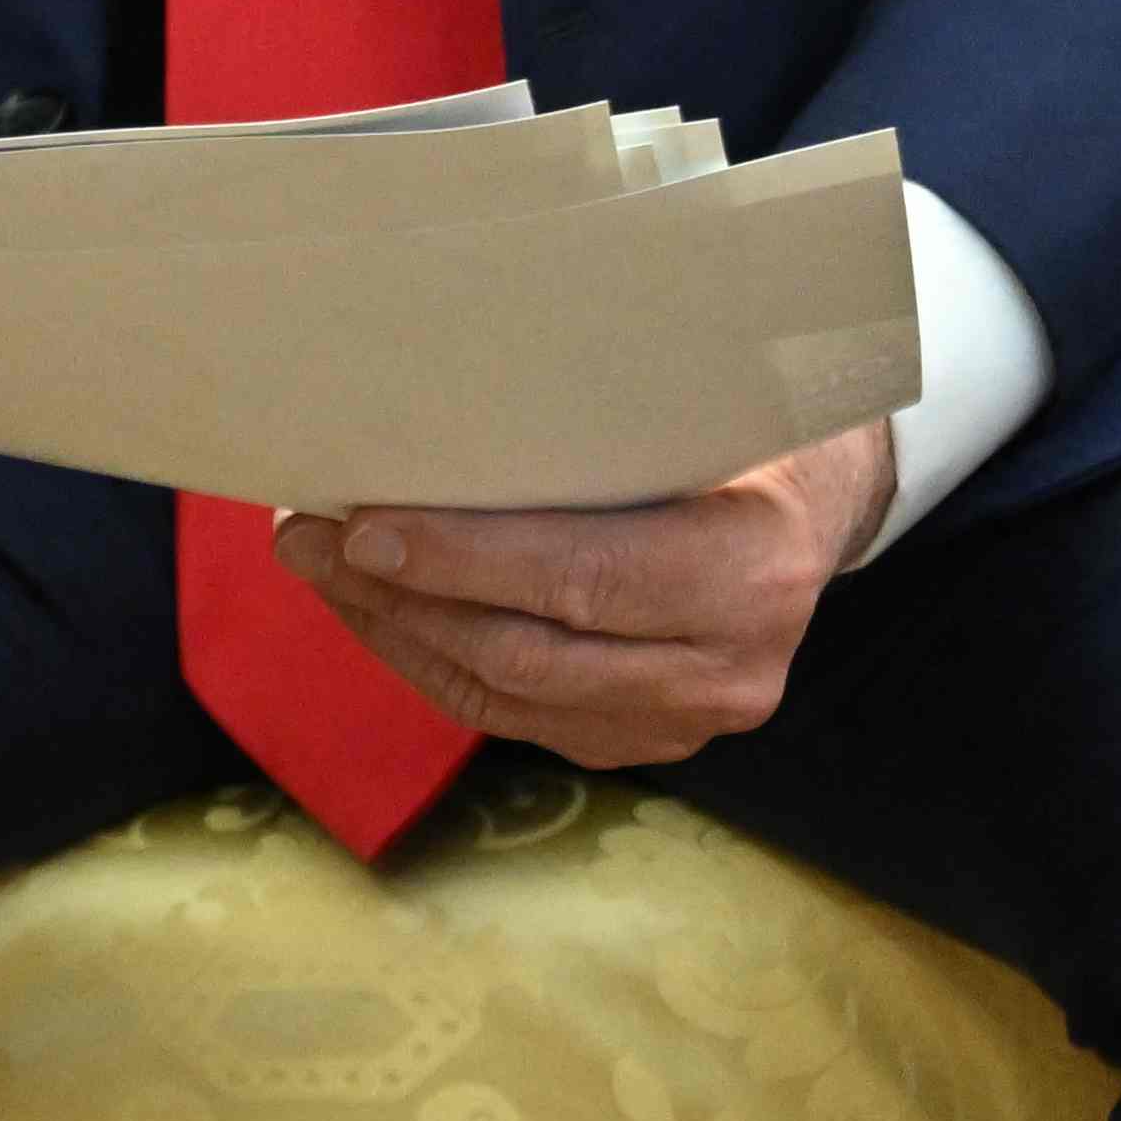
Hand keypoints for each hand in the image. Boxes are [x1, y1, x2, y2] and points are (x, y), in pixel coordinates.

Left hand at [273, 421, 901, 764]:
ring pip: (510, 696)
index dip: (463, 561)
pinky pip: (517, 716)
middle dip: (400, 598)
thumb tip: (429, 379)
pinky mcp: (647, 741)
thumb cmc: (738, 424)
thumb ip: (594, 407)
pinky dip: (435, 662)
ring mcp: (691, 720)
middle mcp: (731, 667)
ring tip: (318, 567)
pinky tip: (377, 609)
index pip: (585, 578)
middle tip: (305, 537)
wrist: (814, 503)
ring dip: (397, 633)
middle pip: (532, 653)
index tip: (362, 524)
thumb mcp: (698, 394)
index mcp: (753, 565)